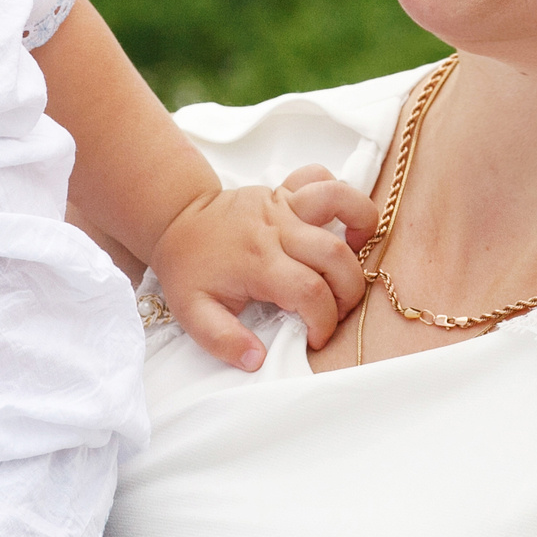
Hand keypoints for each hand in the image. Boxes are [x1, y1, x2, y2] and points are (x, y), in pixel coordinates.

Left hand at [147, 171, 379, 369]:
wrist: (175, 221)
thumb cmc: (189, 270)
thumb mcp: (194, 314)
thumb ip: (223, 341)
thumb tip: (257, 359)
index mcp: (257, 262)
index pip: (310, 293)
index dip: (325, 322)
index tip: (316, 338)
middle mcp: (275, 228)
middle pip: (335, 255)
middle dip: (349, 290)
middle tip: (337, 309)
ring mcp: (282, 203)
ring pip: (339, 200)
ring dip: (361, 225)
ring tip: (356, 254)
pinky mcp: (284, 190)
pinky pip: (320, 177)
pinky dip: (338, 195)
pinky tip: (337, 222)